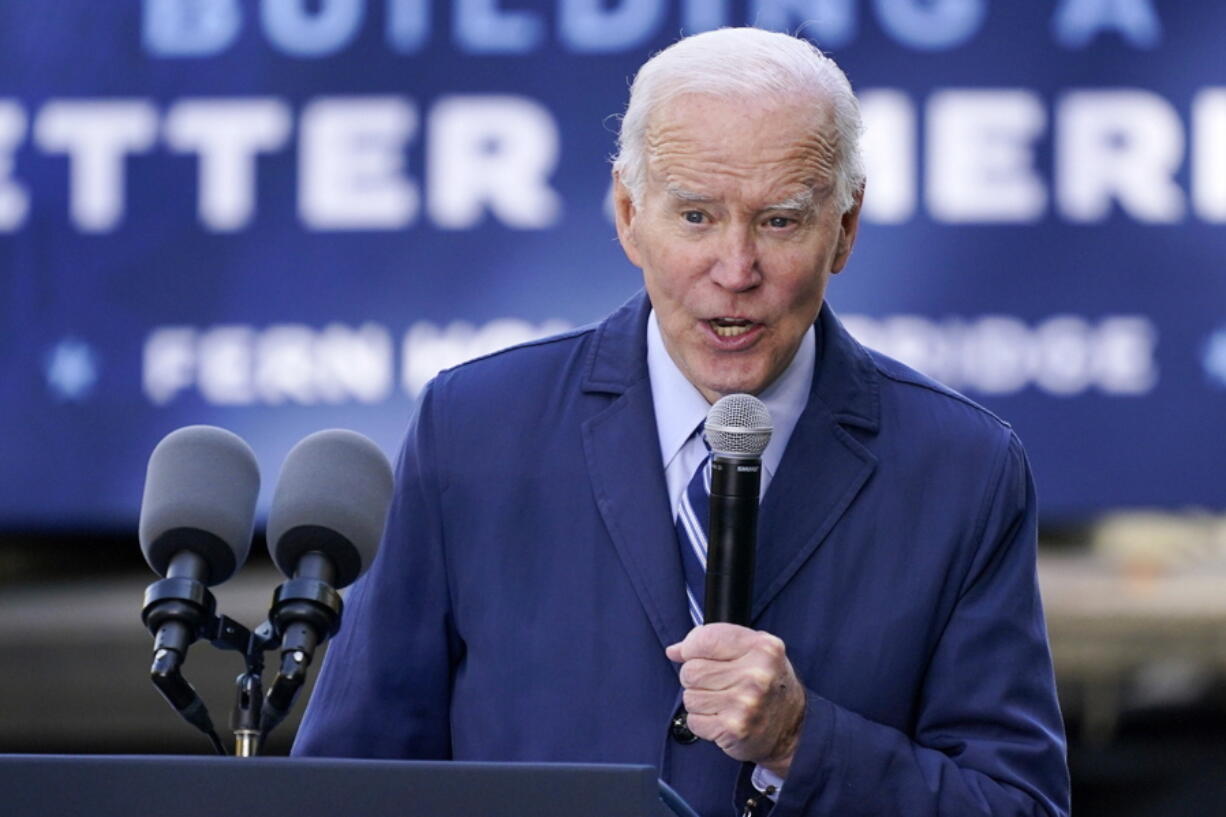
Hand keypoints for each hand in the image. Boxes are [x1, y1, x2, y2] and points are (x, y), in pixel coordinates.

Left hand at [665, 623, 805, 776]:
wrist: (792, 729)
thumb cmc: (769, 685)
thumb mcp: (754, 651)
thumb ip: (716, 641)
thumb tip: (674, 650)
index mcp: (763, 648)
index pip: (705, 639)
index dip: (692, 647)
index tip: (696, 655)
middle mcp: (757, 675)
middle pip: (691, 670)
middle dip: (695, 678)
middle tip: (715, 683)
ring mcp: (745, 703)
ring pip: (689, 697)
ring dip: (699, 701)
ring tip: (721, 702)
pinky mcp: (734, 729)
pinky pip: (694, 721)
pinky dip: (702, 722)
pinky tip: (721, 718)